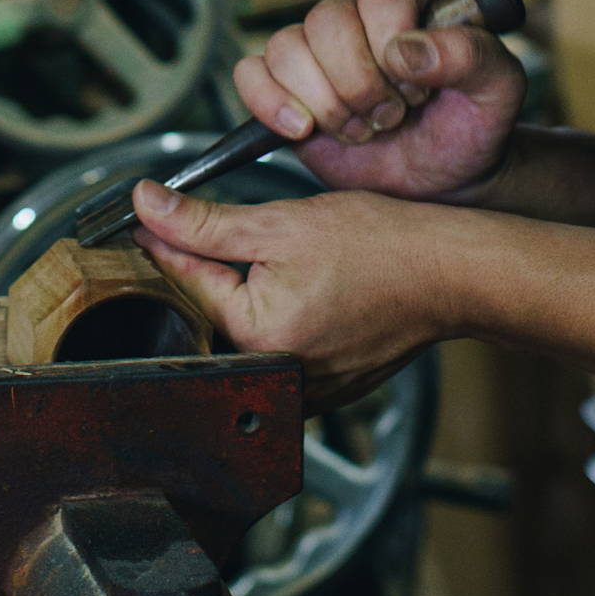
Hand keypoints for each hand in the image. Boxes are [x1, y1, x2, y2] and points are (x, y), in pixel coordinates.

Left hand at [132, 183, 444, 404]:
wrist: (449, 273)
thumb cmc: (381, 245)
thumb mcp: (280, 221)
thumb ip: (203, 221)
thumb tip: (146, 204)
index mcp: (256, 336)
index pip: (181, 283)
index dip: (164, 241)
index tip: (153, 215)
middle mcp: (274, 375)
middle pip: (207, 318)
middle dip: (202, 274)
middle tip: (214, 233)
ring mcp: (300, 390)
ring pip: (240, 338)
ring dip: (238, 298)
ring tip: (272, 263)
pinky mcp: (322, 391)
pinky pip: (274, 354)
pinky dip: (273, 322)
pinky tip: (298, 291)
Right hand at [229, 0, 524, 202]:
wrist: (442, 180)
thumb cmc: (470, 128)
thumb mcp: (497, 91)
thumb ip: (472, 56)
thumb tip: (408, 49)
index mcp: (407, 2)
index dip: (394, 47)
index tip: (418, 89)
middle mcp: (355, 16)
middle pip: (327, 22)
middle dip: (359, 84)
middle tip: (391, 116)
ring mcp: (315, 51)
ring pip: (285, 47)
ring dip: (325, 102)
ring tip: (362, 129)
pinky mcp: (283, 87)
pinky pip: (250, 74)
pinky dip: (271, 105)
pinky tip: (306, 131)